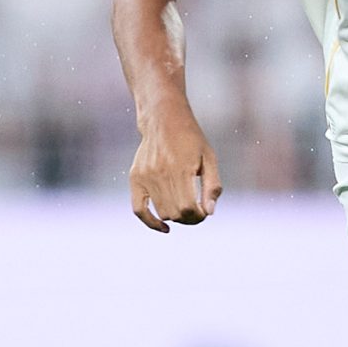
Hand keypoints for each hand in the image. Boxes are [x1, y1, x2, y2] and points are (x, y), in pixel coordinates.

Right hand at [128, 111, 221, 232]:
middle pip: (175, 214)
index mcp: (181, 168)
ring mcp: (146, 176)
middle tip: (197, 211)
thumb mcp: (209, 158)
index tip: (204, 212)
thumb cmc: (191, 139)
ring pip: (162, 213)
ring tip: (184, 208)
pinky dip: (150, 222)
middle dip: (190, 218)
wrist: (163, 119)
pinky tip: (163, 227)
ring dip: (175, 217)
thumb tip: (209, 212)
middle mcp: (161, 173)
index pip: (188, 208)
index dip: (199, 216)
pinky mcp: (135, 178)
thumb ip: (212, 186)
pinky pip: (138, 209)